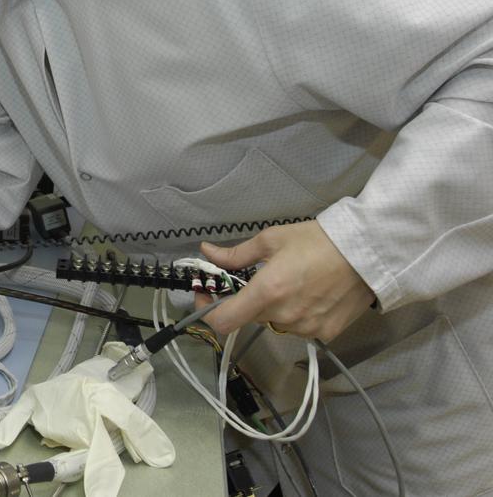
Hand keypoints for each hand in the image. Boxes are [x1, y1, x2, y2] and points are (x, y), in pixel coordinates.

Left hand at [195, 220, 374, 340]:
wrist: (369, 252)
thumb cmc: (318, 240)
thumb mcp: (271, 240)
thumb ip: (235, 254)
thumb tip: (206, 252)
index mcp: (267, 293)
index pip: (224, 321)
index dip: (208, 311)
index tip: (208, 295)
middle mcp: (284, 317)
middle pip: (250, 316)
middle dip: (248, 299)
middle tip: (259, 278)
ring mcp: (306, 329)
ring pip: (275, 323)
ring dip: (274, 308)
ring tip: (293, 282)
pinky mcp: (326, 334)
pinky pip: (299, 328)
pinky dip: (297, 314)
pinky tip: (311, 294)